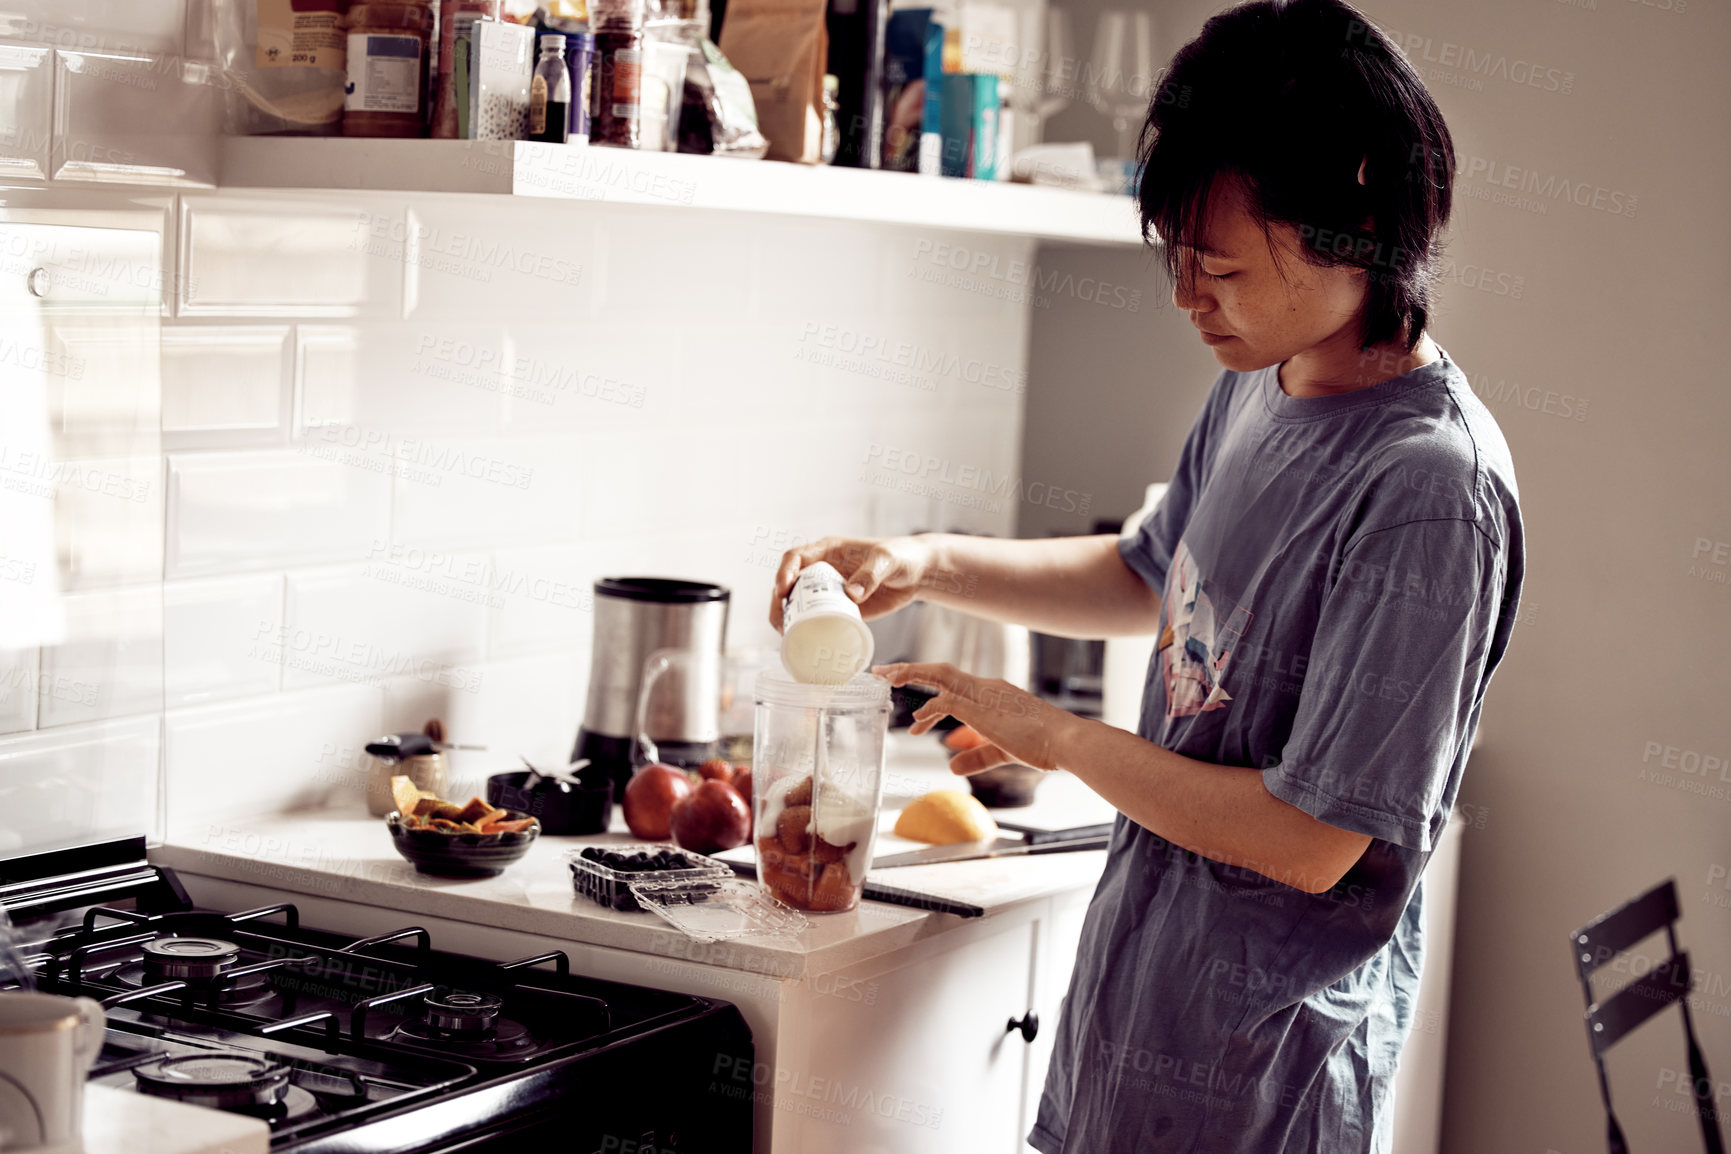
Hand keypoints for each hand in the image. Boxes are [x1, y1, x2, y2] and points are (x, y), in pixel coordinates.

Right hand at [770, 535, 935, 630]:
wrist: (917, 574)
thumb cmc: (902, 556)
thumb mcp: (887, 560)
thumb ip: (872, 573)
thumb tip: (852, 593)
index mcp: (827, 550)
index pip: (795, 558)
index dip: (784, 572)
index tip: (783, 589)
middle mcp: (822, 571)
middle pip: (789, 585)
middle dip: (779, 604)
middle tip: (781, 623)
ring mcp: (829, 592)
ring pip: (798, 605)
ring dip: (788, 620)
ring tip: (787, 637)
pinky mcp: (839, 610)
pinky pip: (817, 621)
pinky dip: (806, 632)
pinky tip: (802, 645)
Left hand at [872, 661, 1078, 776]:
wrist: (1065, 740)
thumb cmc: (1044, 744)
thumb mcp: (1003, 750)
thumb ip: (977, 756)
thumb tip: (952, 766)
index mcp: (994, 691)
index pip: (954, 681)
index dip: (930, 683)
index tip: (910, 689)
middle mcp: (986, 686)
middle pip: (940, 670)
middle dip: (910, 669)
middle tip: (883, 672)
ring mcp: (984, 694)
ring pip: (939, 676)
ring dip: (910, 675)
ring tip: (887, 681)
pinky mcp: (981, 709)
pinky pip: (946, 702)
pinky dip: (928, 708)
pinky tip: (917, 722)